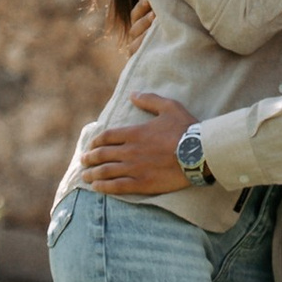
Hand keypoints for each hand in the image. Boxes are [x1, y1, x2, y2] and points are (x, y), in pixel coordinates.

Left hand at [81, 91, 195, 196]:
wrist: (199, 153)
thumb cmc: (185, 129)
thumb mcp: (169, 107)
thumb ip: (149, 100)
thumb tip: (133, 94)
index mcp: (135, 132)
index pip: (106, 136)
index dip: (95, 142)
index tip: (90, 146)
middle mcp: (130, 150)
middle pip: (102, 154)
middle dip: (89, 158)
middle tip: (83, 161)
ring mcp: (134, 168)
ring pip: (106, 171)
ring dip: (92, 173)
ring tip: (85, 176)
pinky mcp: (141, 184)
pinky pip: (116, 186)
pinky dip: (104, 187)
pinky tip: (96, 187)